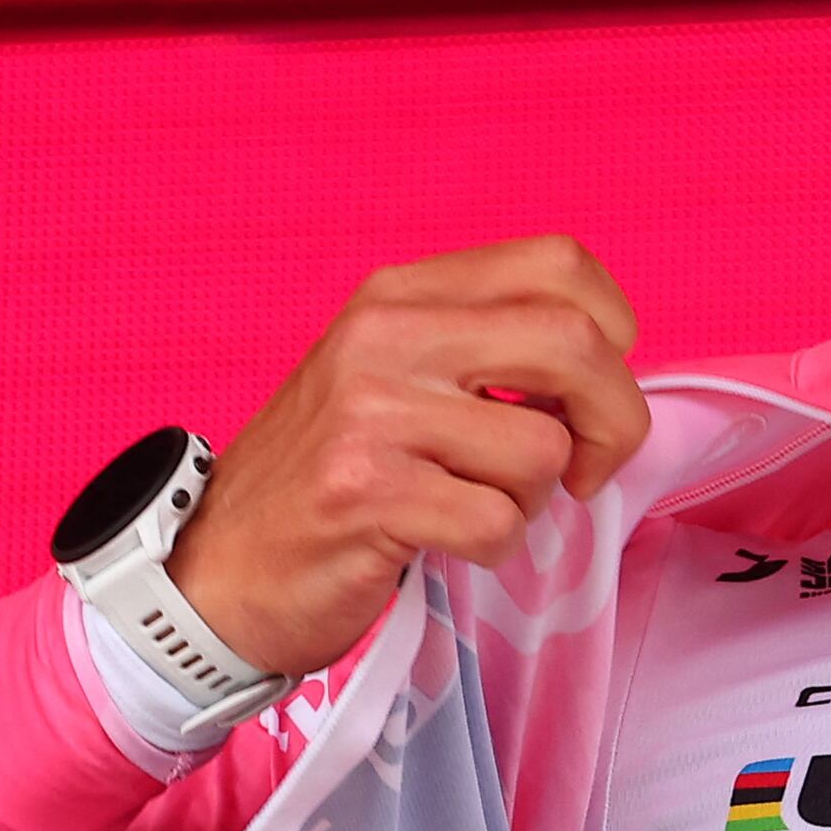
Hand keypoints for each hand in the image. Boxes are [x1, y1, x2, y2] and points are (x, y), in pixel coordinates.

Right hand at [171, 239, 651, 672]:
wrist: (216, 566)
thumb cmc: (328, 475)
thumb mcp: (397, 376)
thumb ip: (486, 349)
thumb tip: (607, 365)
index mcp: (401, 294)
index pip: (560, 265)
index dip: (613, 331)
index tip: (591, 393)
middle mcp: (384, 335)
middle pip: (574, 341)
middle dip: (613, 421)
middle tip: (588, 469)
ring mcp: (371, 412)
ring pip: (541, 448)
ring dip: (531, 500)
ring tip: (470, 504)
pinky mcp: (365, 493)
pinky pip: (497, 521)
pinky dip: (491, 546)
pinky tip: (443, 541)